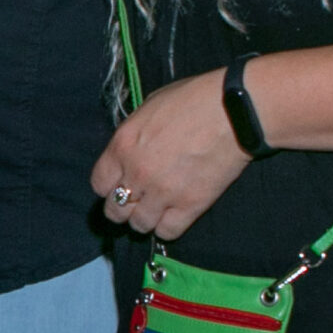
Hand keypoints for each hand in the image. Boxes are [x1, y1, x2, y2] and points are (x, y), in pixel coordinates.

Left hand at [91, 70, 251, 241]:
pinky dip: (168, 228)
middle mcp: (137, 173)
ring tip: (156, 211)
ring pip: (139, 225)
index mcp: (123, 145)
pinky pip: (167, 232)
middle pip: (114, 211)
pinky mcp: (190, 205)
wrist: (234, 112)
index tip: (120, 185)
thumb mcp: (150, 107)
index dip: (108, 187)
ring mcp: (163, 192)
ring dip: (145, 220)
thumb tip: (130, 149)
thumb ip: (134, 135)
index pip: (99, 184)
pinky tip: (174, 217)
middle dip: (123, 209)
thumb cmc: (194, 100)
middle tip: (136, 203)